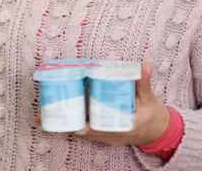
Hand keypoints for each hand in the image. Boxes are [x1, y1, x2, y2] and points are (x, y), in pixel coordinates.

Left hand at [34, 63, 169, 145]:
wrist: (160, 132)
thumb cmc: (154, 116)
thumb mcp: (150, 99)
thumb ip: (144, 82)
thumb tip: (145, 66)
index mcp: (119, 128)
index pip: (94, 130)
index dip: (78, 126)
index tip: (64, 120)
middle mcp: (108, 134)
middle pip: (79, 132)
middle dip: (61, 124)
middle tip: (41, 116)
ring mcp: (104, 135)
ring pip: (79, 132)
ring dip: (62, 125)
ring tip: (42, 117)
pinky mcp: (102, 132)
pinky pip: (83, 130)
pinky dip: (71, 124)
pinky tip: (58, 117)